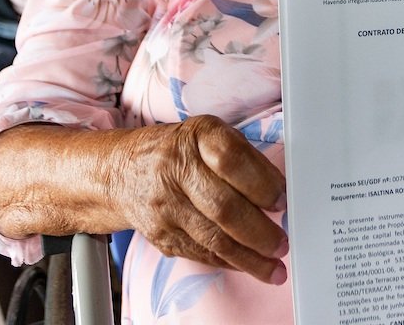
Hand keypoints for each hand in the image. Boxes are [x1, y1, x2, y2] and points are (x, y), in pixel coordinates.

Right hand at [117, 116, 287, 283]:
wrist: (121, 171)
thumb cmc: (178, 150)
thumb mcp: (208, 135)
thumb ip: (243, 157)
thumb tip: (280, 191)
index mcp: (196, 137)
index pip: (231, 160)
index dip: (262, 182)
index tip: (282, 201)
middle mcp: (176, 170)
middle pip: (223, 207)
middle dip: (259, 232)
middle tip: (282, 244)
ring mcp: (165, 206)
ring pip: (213, 239)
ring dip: (249, 258)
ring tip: (275, 268)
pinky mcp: (160, 235)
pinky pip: (200, 253)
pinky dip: (229, 263)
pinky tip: (250, 266)